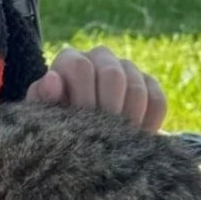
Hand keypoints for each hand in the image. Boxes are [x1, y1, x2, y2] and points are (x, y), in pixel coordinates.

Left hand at [26, 46, 166, 131]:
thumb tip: (52, 79)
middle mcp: (99, 57)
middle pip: (113, 75)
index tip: (82, 126)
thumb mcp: (43, 116)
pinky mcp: (149, 84)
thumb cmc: (55, 126)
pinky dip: (148, 122)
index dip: (83, 98)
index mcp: (70, 60)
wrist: (80, 140)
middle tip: (104, 137)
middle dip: (108, 110)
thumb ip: (44, 98)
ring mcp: (127, 68)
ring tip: (116, 142)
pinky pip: (157, 100)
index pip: (81, 68)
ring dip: (128, 119)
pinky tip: (134, 137)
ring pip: (137, 88)